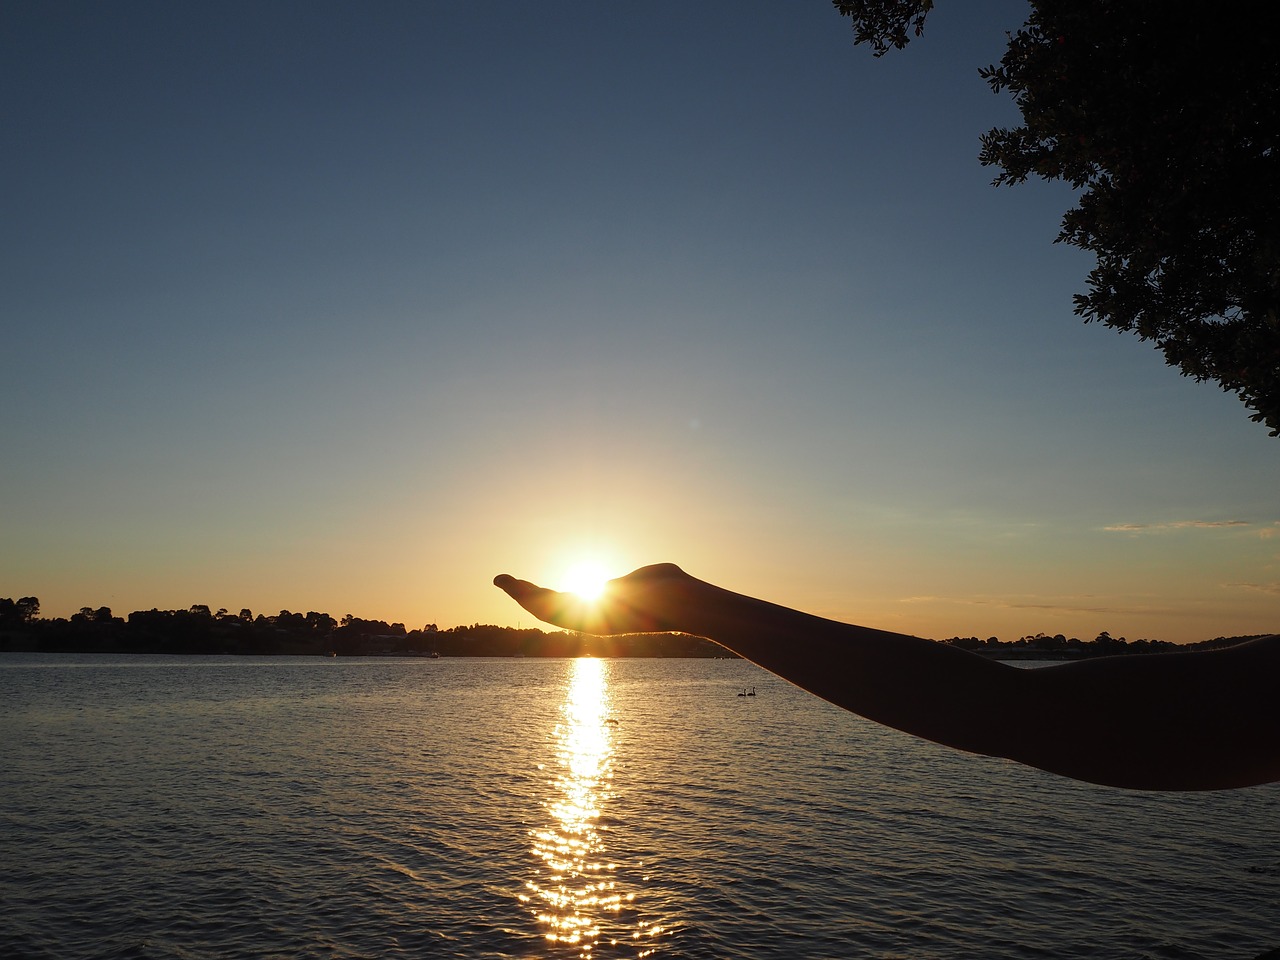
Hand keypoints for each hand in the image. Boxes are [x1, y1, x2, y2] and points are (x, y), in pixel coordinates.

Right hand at [493, 563, 694, 634]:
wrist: (688, 603)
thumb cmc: (676, 588)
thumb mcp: (648, 577)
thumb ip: (632, 582)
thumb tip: (635, 580)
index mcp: (606, 610)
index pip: (569, 604)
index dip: (547, 596)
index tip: (530, 585)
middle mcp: (594, 619)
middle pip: (551, 609)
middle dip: (525, 595)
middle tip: (501, 581)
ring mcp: (589, 619)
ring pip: (545, 609)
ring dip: (519, 594)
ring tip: (499, 580)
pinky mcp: (588, 616)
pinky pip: (553, 608)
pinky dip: (528, 596)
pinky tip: (514, 587)